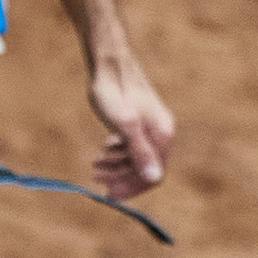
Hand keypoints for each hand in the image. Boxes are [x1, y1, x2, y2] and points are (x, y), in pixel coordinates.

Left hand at [88, 55, 173, 196]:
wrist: (108, 62)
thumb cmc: (113, 91)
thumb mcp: (124, 125)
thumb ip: (139, 152)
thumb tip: (153, 178)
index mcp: (162, 135)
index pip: (153, 176)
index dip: (132, 188)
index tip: (111, 195)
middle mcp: (161, 132)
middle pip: (145, 169)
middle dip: (121, 178)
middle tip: (96, 178)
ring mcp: (151, 126)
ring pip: (137, 157)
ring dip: (116, 166)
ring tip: (95, 163)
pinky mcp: (140, 121)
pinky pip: (132, 146)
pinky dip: (117, 152)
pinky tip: (104, 149)